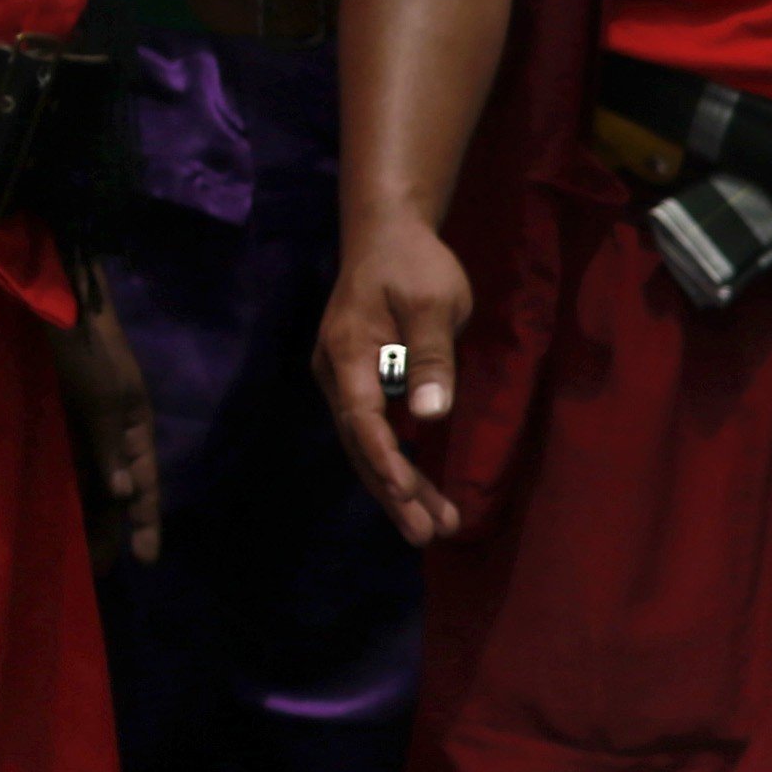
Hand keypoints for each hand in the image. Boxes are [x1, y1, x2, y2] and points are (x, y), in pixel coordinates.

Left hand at [50, 288, 158, 565]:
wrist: (51, 300)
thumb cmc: (84, 347)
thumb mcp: (102, 396)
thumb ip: (111, 445)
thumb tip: (123, 495)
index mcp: (135, 424)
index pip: (144, 483)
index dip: (145, 521)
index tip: (146, 560)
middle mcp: (114, 429)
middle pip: (118, 488)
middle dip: (113, 528)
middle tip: (102, 570)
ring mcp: (86, 423)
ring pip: (91, 479)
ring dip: (87, 514)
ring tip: (79, 551)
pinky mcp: (59, 415)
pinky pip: (66, 462)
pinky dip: (66, 488)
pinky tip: (57, 508)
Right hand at [321, 207, 474, 544]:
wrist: (386, 237)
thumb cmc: (412, 265)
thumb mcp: (433, 303)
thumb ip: (431, 357)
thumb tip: (430, 415)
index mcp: (348, 351)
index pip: (361, 415)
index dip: (382, 457)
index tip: (406, 491)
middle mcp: (337, 374)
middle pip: (361, 444)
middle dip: (394, 493)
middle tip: (426, 534)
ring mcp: (346, 383)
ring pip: (368, 447)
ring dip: (399, 490)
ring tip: (435, 529)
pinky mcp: (362, 387)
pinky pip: (376, 435)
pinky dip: (398, 466)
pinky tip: (422, 497)